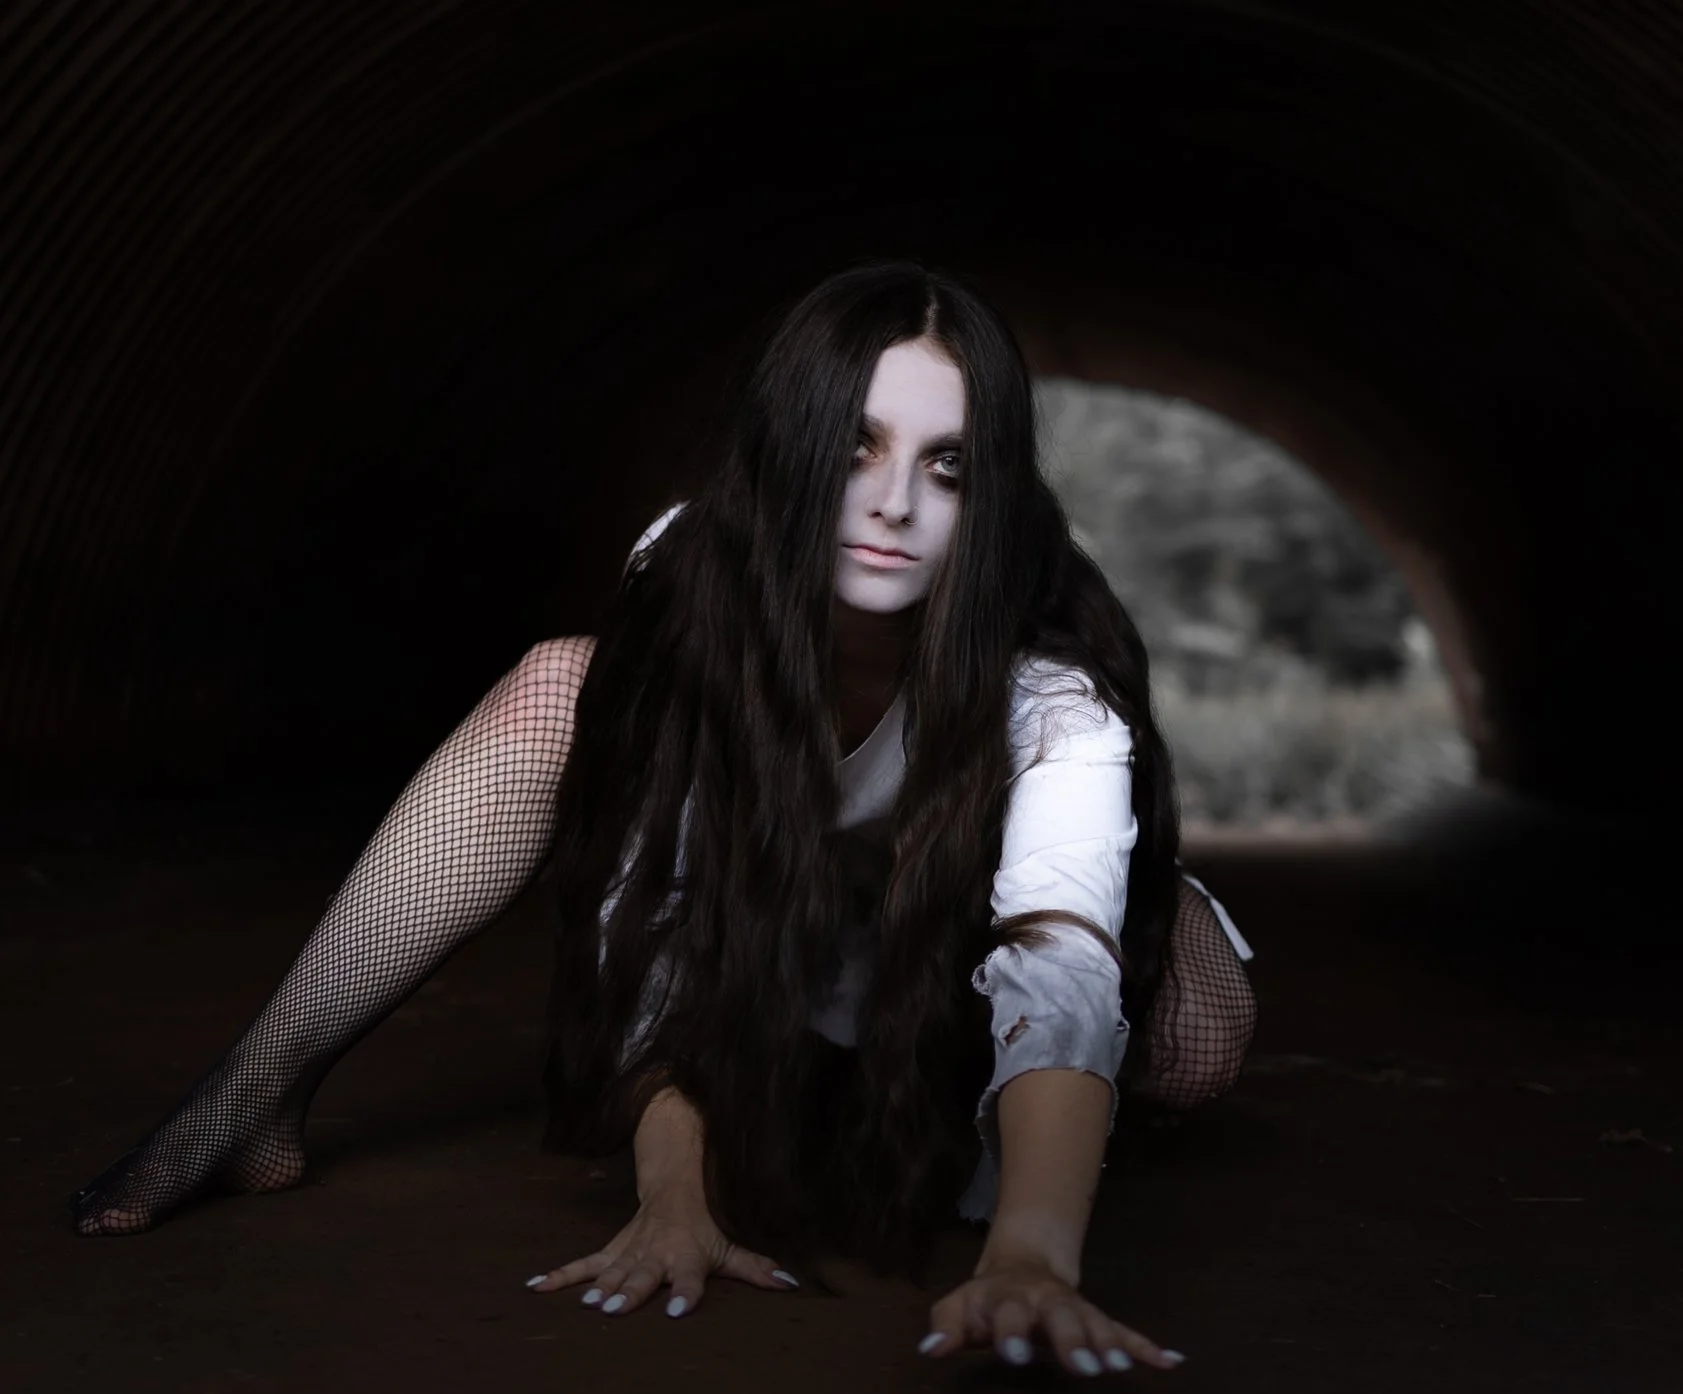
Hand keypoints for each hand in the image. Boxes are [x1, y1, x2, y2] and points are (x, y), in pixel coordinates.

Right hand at [524, 1187, 798, 1318]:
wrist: (677, 1183)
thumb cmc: (708, 1223)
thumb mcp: (732, 1244)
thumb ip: (757, 1269)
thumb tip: (792, 1285)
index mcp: (687, 1255)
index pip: (689, 1278)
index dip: (685, 1294)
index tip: (678, 1312)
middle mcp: (656, 1253)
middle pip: (642, 1275)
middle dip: (629, 1292)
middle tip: (613, 1309)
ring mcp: (630, 1251)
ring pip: (610, 1269)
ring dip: (597, 1286)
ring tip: (585, 1304)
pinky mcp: (611, 1249)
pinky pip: (582, 1261)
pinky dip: (558, 1274)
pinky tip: (534, 1286)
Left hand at [919, 1255, 1185, 1376]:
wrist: (1022, 1268)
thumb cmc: (986, 1300)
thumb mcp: (958, 1307)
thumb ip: (945, 1328)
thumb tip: (930, 1352)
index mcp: (1009, 1298)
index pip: (1008, 1315)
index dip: (1011, 1334)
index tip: (1014, 1356)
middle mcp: (1048, 1302)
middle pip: (1062, 1318)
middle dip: (1073, 1341)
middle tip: (1083, 1368)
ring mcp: (1076, 1310)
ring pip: (1096, 1324)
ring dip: (1110, 1345)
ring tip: (1121, 1368)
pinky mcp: (1097, 1320)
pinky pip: (1124, 1331)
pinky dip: (1147, 1346)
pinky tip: (1171, 1362)